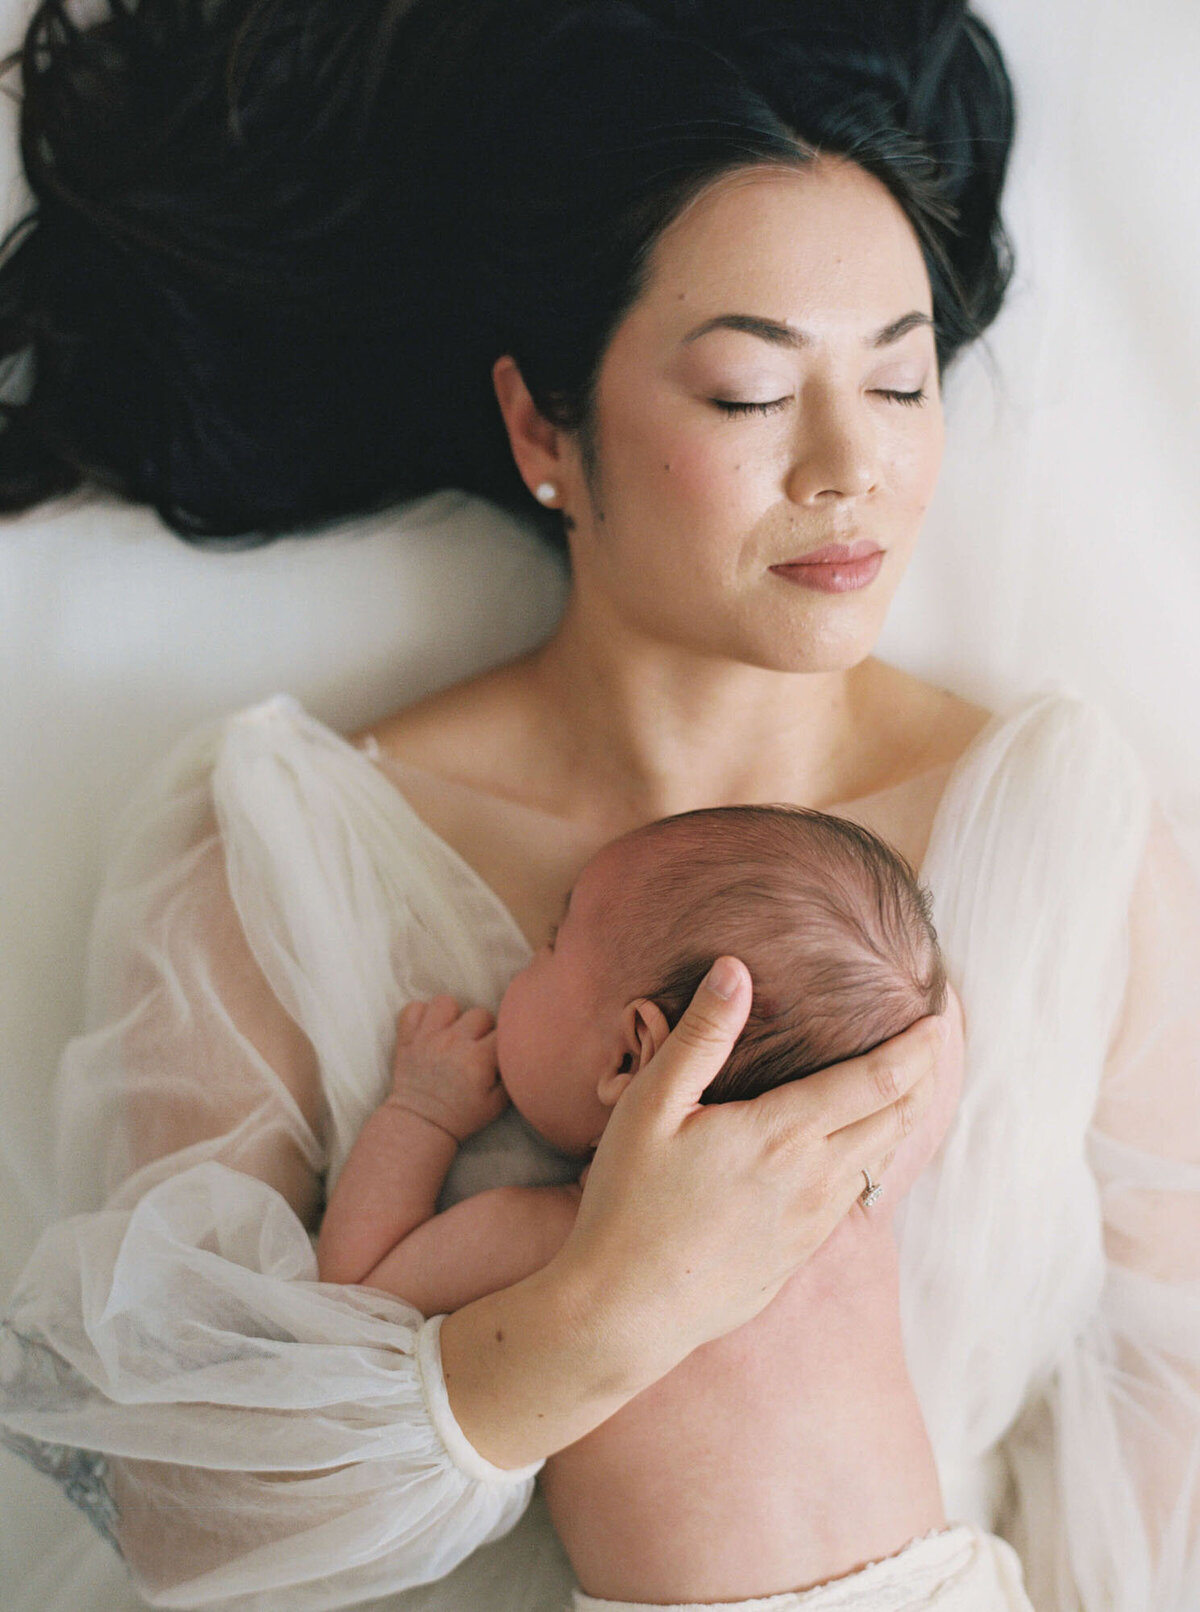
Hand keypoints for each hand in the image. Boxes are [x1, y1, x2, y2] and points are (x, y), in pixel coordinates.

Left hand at [387, 995, 507, 1143]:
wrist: (420, 1125)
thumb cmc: (461, 1116)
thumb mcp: (497, 1104)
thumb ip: (511, 1076)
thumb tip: (518, 1054)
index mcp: (477, 1059)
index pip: (503, 1031)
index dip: (504, 1040)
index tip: (498, 1052)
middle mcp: (453, 1043)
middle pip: (479, 1013)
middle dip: (483, 1028)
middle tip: (477, 1044)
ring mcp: (427, 1038)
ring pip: (446, 1002)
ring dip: (452, 1014)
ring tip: (452, 1031)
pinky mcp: (407, 1039)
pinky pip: (413, 1008)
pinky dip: (421, 1015)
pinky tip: (429, 1029)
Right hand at [550, 957, 942, 1377]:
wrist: (627, 1310)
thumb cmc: (629, 1202)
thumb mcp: (651, 1105)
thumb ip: (701, 1035)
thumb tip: (735, 969)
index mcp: (784, 1134)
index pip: (878, 1080)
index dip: (916, 1048)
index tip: (937, 1019)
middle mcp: (814, 1178)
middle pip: (895, 1119)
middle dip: (922, 1077)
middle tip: (936, 1044)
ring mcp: (812, 1223)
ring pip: (880, 1160)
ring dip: (902, 1119)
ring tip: (910, 1087)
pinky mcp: (799, 1254)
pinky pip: (855, 1195)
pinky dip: (873, 1158)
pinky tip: (859, 1149)